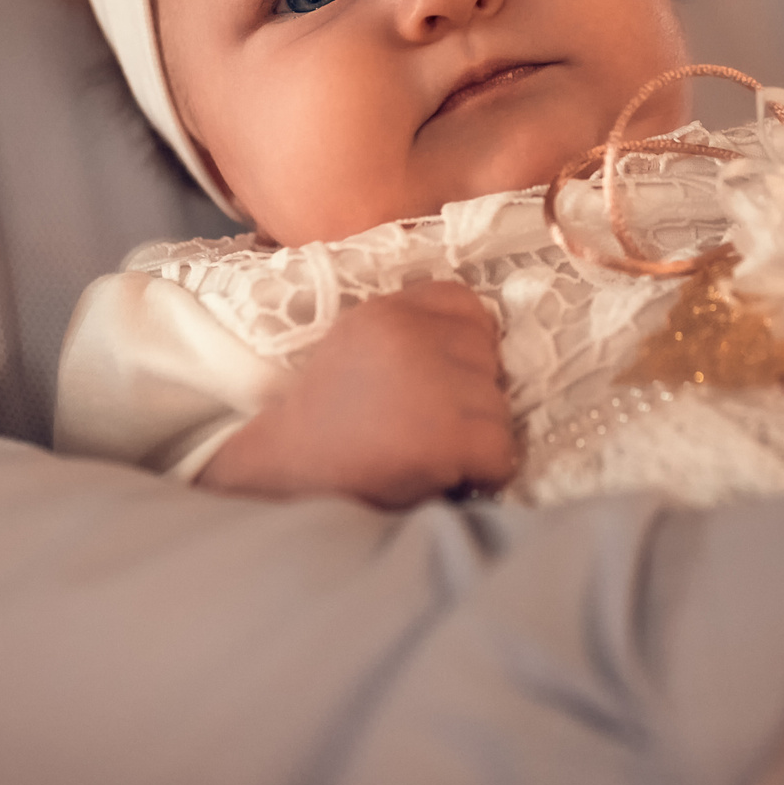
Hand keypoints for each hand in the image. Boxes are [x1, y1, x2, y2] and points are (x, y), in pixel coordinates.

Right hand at [198, 280, 516, 507]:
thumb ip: (414, 335)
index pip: (466, 305)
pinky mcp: (446, 437)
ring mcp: (431, 386)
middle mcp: (410, 338)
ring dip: (479, 437)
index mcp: (386, 313)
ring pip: (500, 408)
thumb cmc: (325, 424)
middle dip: (474, 395)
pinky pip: (501, 453)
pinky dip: (485, 474)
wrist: (282, 479)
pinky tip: (447, 477)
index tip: (443, 379)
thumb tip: (490, 347)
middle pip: (491, 358)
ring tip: (432, 454)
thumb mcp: (358, 349)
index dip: (465, 347)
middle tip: (431, 426)